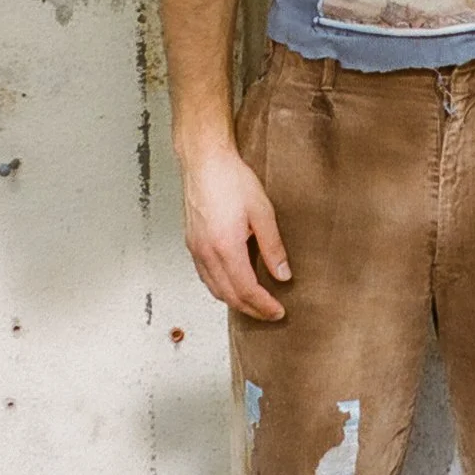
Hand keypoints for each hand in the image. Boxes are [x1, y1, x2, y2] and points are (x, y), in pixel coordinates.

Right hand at [179, 144, 290, 320]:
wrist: (204, 160)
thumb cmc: (231, 179)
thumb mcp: (262, 212)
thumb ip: (273, 247)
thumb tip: (283, 274)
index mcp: (225, 247)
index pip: (246, 291)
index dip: (264, 306)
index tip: (278, 311)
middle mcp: (206, 253)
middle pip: (228, 296)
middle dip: (251, 309)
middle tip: (269, 313)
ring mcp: (196, 249)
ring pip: (214, 289)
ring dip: (235, 301)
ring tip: (254, 303)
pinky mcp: (192, 243)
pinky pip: (205, 276)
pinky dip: (220, 287)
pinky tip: (232, 283)